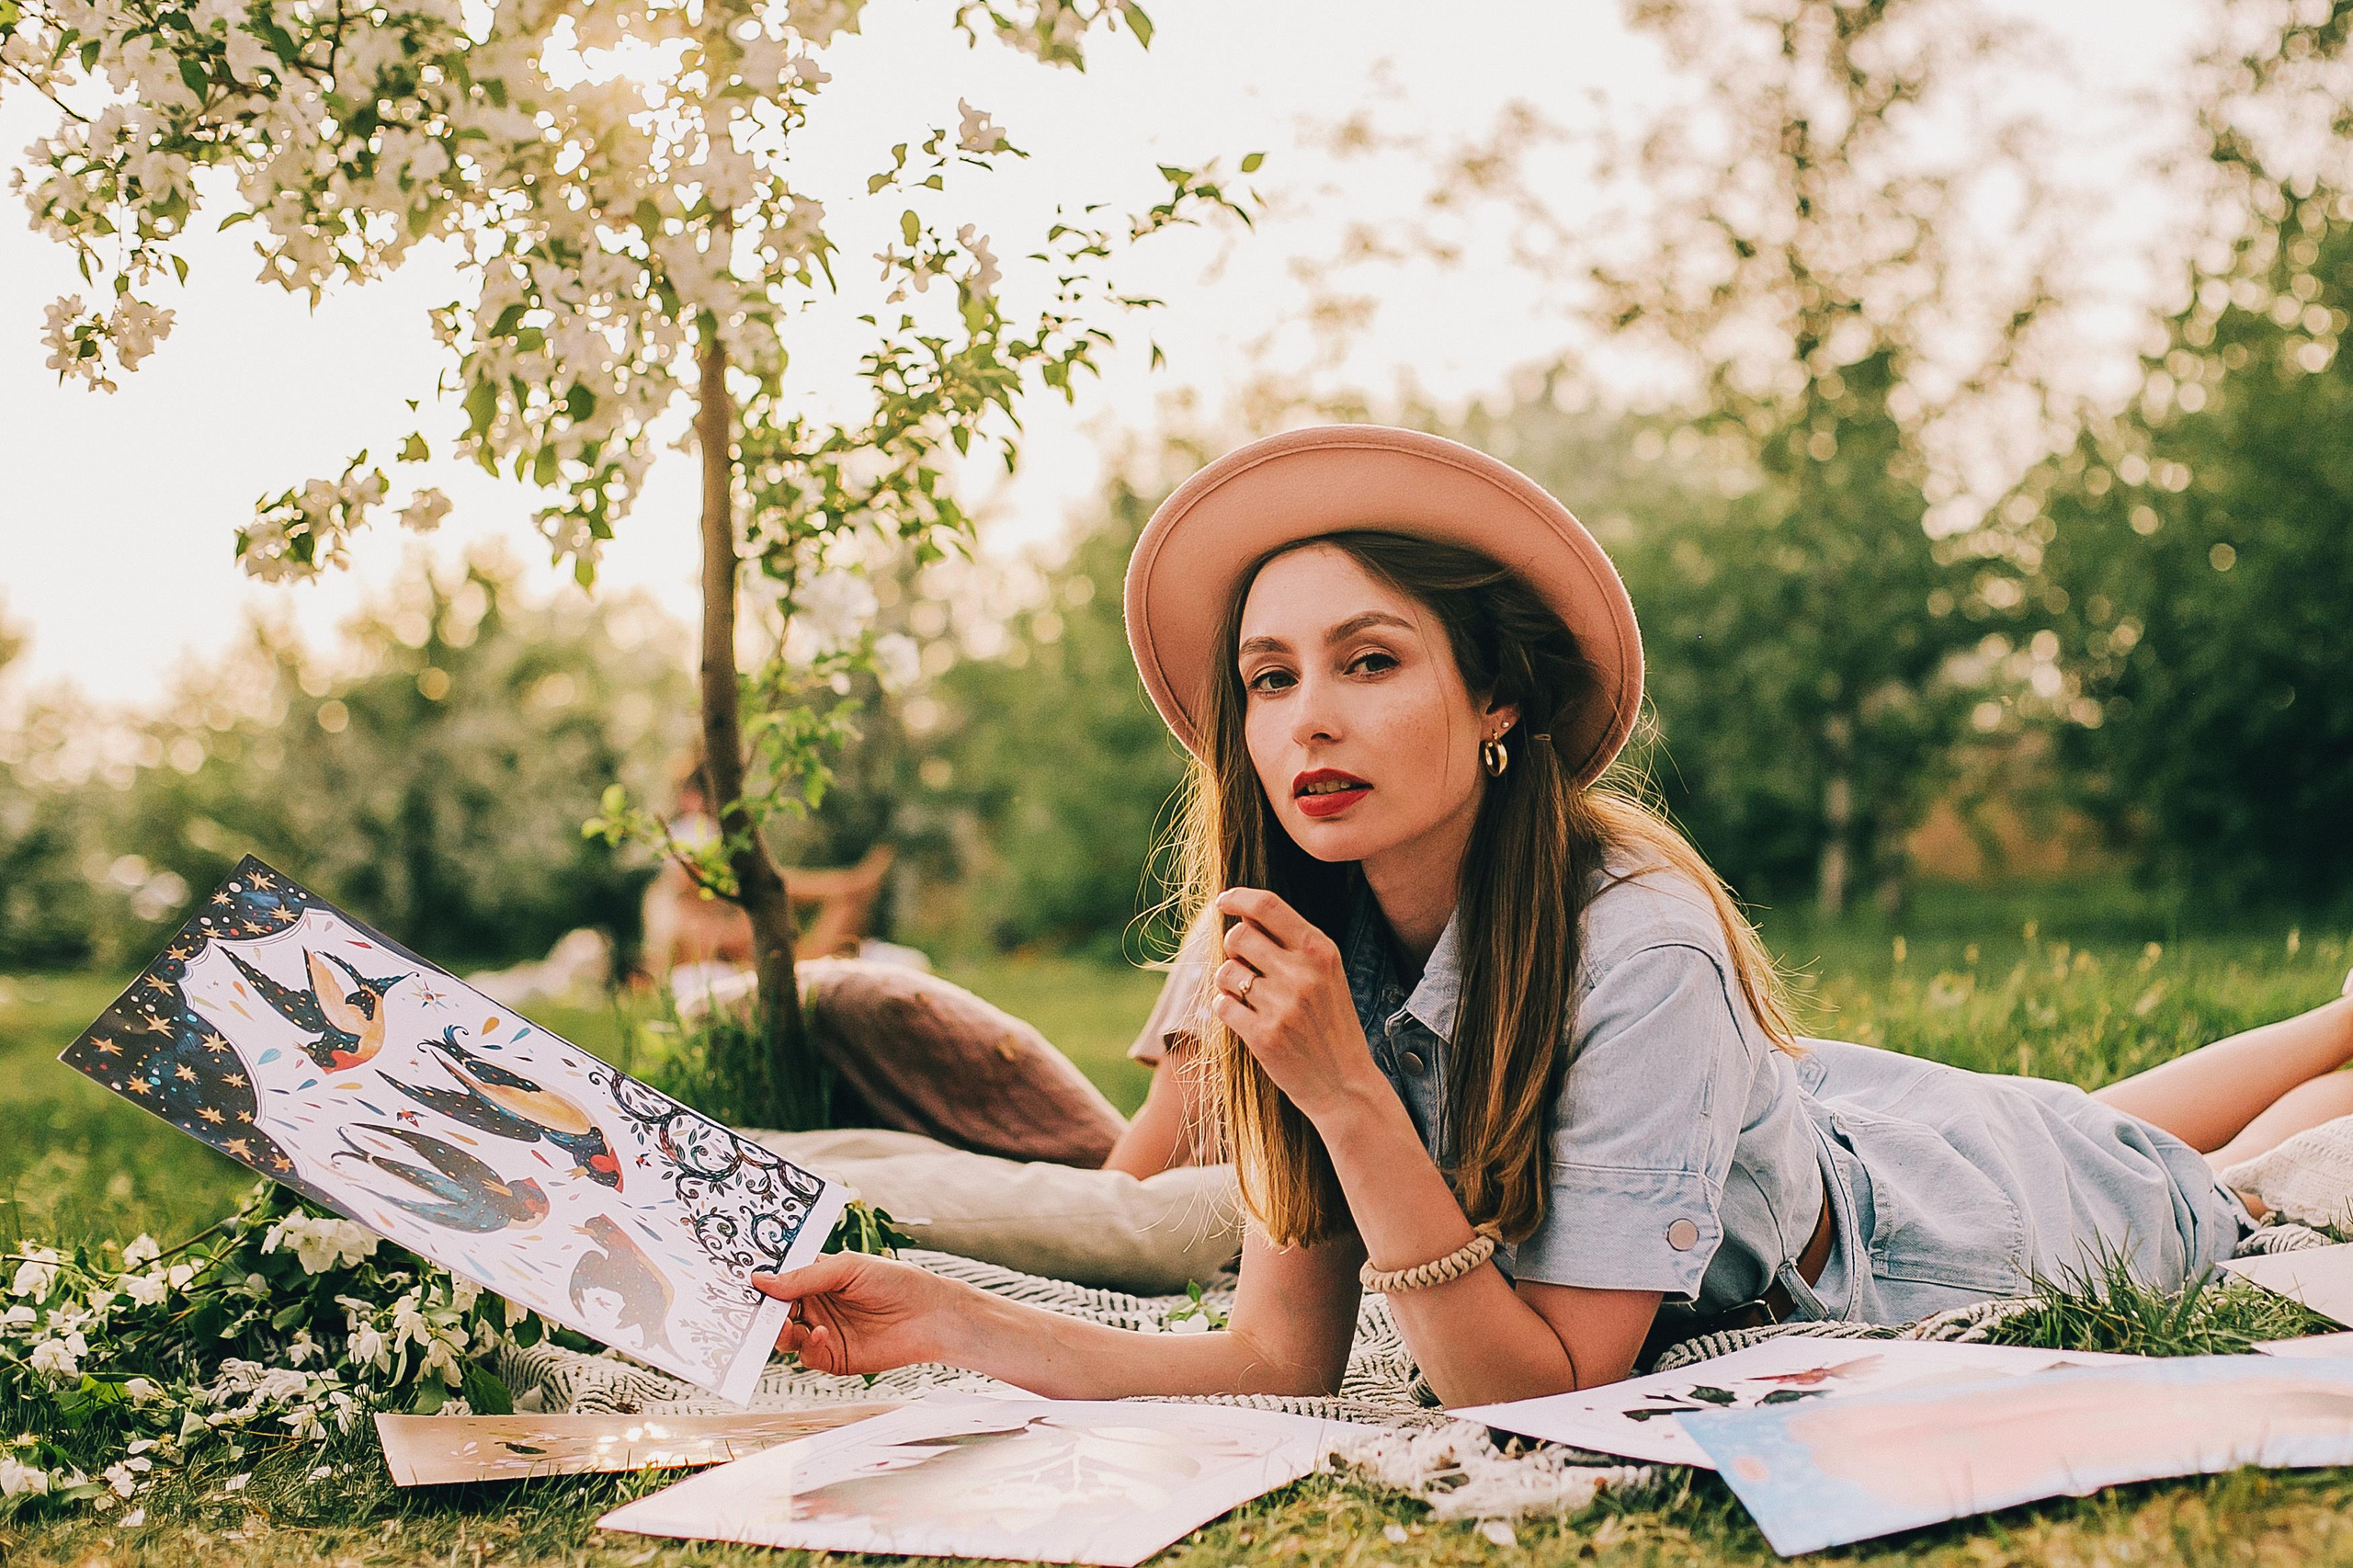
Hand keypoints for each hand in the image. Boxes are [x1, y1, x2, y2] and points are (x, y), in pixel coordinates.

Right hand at [752, 1252, 970, 1375]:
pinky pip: (805, 1355)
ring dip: (778, 1331)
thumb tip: (761, 1280)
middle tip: (749, 1310)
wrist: (930, 1316)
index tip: (738, 1282)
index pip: (778, 1279)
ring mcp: (820, 1331)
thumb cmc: (895, 1281)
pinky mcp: (832, 1357)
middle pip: (774, 1310)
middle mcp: (814, 1304)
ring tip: (782, 1324)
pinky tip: (819, 1333)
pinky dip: (806, 1345)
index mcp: (815, 1277)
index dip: (760, 1282)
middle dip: (760, 1311)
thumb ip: (805, 1276)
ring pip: (783, 1336)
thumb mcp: (847, 1267)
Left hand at [1209, 887, 1384, 1125]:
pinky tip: (1247, 1020)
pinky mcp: (1264, 1036)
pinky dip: (1227, 1009)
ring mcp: (1283, 1006)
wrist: (1345, 1085)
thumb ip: (1292, 944)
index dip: (1238, 898)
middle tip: (1245, 966)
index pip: (1268, 906)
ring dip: (1228, 983)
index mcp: (1321, 951)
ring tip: (1250, 999)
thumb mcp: (1326, 976)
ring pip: (1225, 972)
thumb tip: (1244, 914)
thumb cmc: (1331, 1025)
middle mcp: (1303, 974)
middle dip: (1232, 948)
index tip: (1223, 901)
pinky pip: (1221, 1005)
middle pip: (1238, 936)